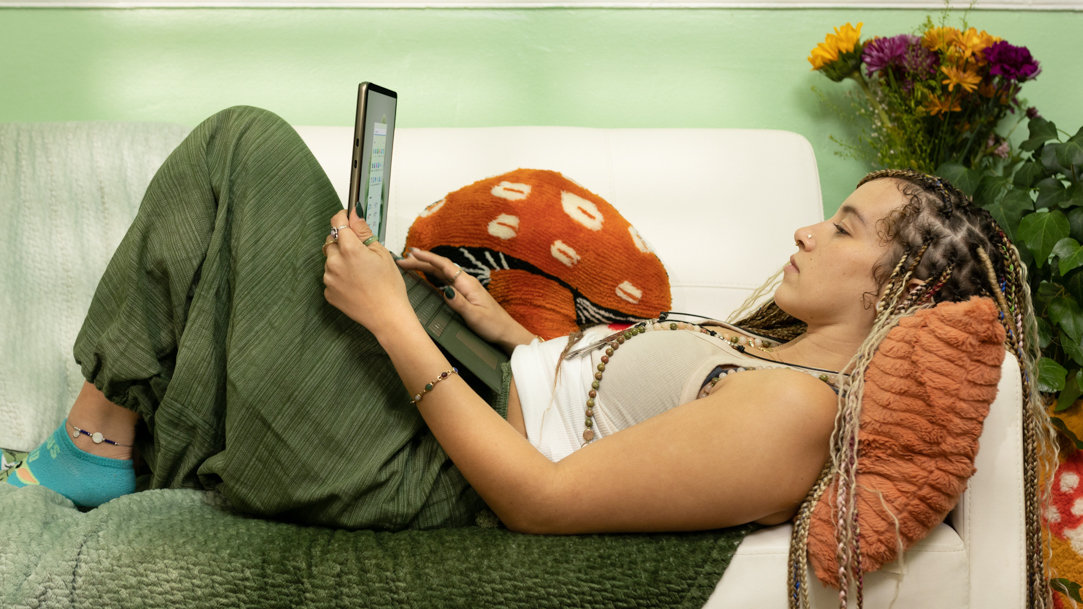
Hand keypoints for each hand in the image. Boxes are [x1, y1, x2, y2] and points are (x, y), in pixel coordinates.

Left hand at [321, 210, 417, 337]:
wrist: (387, 316)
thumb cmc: (389, 286)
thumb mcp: (381, 253)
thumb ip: (364, 232)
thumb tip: (354, 214)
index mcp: (349, 249)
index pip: (338, 222)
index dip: (344, 217)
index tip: (348, 218)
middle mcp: (334, 262)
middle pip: (331, 240)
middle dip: (342, 241)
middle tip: (360, 252)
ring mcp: (329, 278)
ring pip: (330, 260)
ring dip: (340, 260)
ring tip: (360, 273)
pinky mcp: (328, 292)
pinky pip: (331, 277)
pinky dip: (340, 277)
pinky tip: (356, 284)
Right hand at [397, 248, 536, 352]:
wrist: (505, 332)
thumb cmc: (492, 325)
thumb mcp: (474, 316)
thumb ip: (459, 302)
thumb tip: (444, 290)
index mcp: (467, 284)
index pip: (444, 266)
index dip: (427, 258)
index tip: (413, 253)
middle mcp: (466, 282)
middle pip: (440, 267)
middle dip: (421, 261)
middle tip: (403, 261)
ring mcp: (465, 287)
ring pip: (441, 272)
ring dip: (426, 267)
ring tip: (410, 263)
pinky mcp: (465, 293)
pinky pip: (445, 280)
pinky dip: (433, 275)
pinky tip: (427, 276)